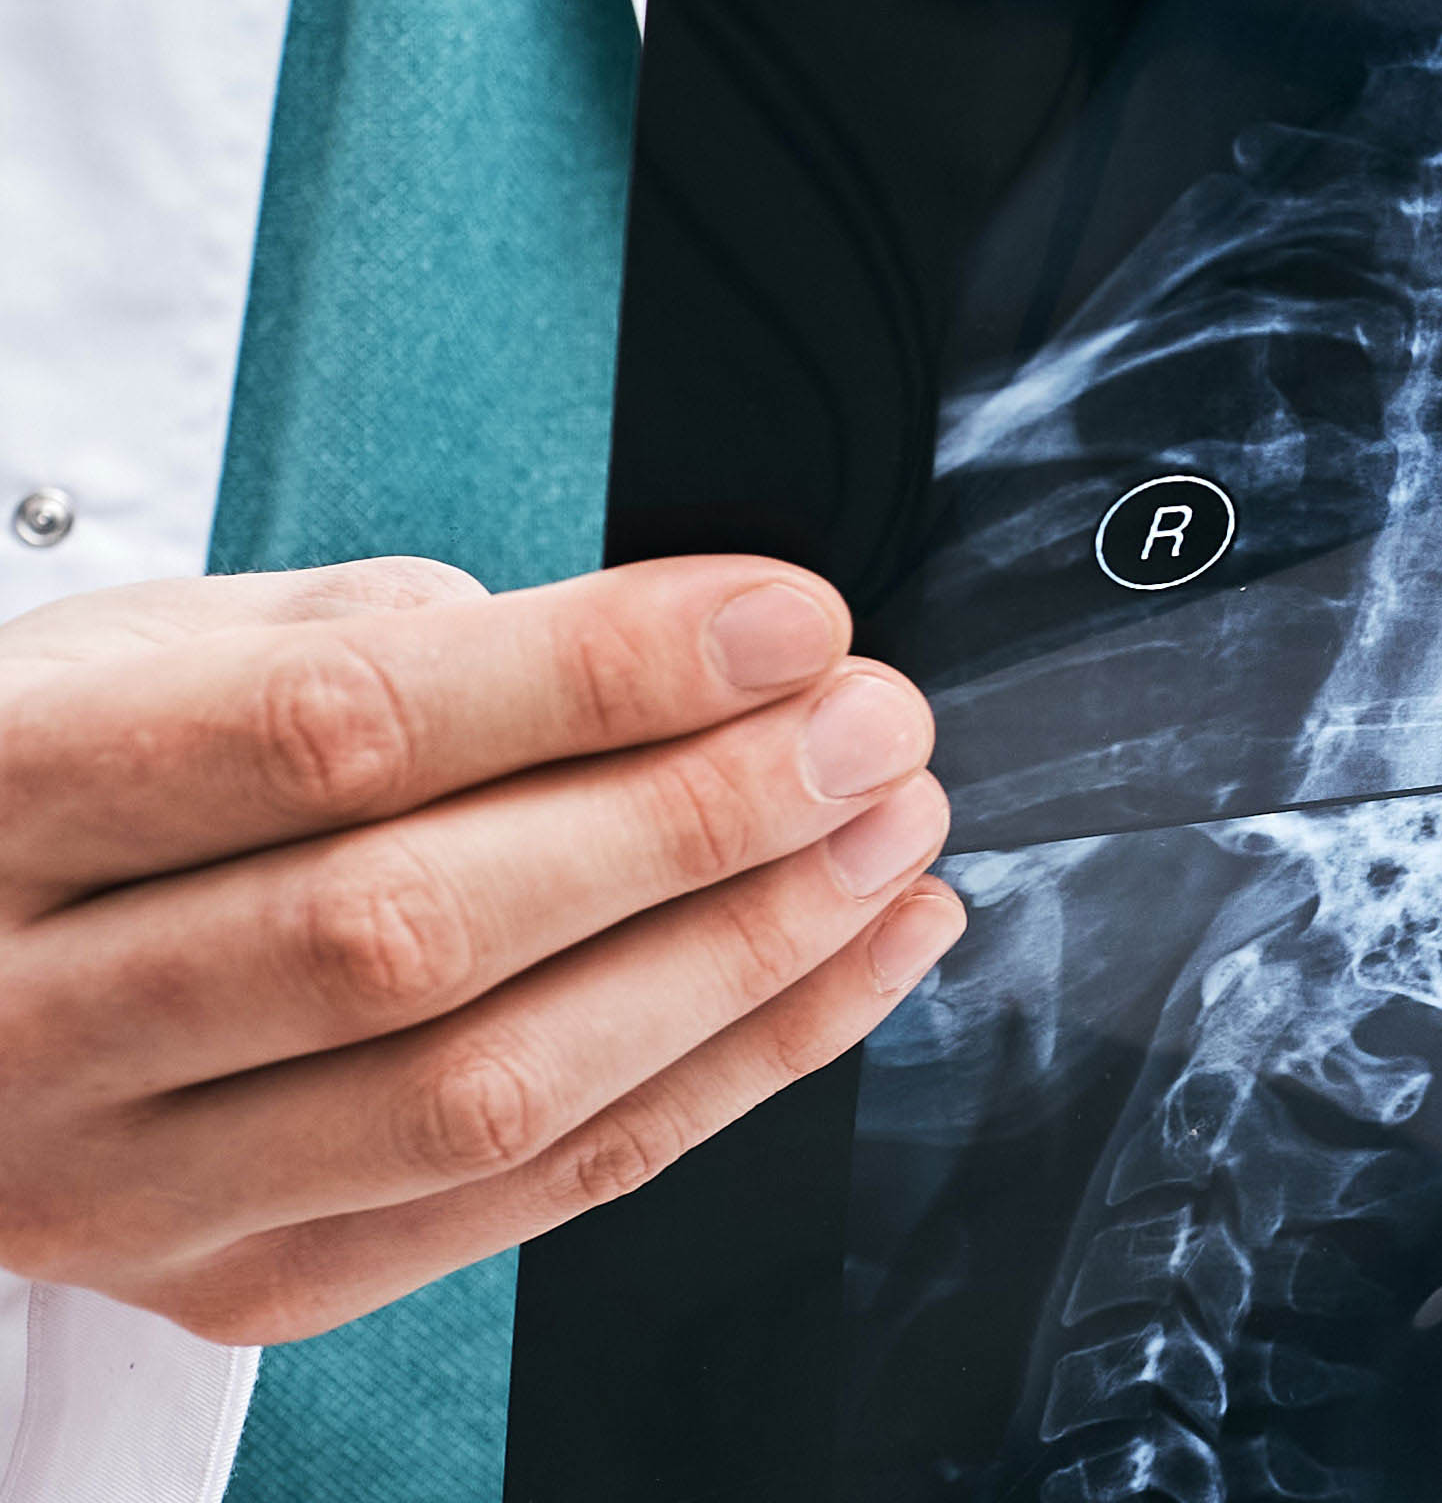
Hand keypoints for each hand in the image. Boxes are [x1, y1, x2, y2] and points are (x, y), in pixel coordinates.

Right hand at [0, 557, 961, 1344]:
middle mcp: (26, 1018)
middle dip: (694, 821)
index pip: (332, 733)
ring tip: (889, 843)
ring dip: (740, 961)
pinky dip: (726, 1077)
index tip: (786, 625)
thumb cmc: (52, 793)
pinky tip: (848, 965)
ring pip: (482, 1092)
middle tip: (870, 732)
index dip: (592, 674)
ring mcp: (122, 1183)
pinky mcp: (236, 1284)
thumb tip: (661, 658)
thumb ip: (373, 639)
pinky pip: (527, 1198)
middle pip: (414, 930)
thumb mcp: (144, 655)